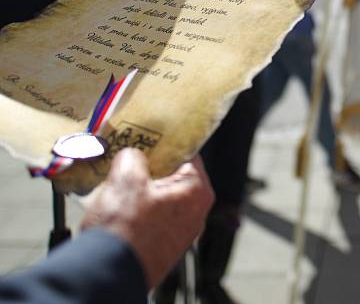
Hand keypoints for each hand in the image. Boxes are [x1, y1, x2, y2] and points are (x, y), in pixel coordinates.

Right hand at [80, 148, 213, 288]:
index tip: (148, 137)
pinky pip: (154, 219)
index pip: (187, 153)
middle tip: (128, 159)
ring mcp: (182, 233)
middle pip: (174, 176)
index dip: (165, 143)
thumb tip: (133, 155)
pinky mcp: (165, 247)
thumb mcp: (125, 179)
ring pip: (162, 199)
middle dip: (151, 168)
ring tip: (118, 183)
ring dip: (141, 190)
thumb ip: (133, 157)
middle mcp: (197, 213)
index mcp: (198, 191)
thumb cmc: (123, 229)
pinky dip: (138, 211)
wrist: (108, 275)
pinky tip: (117, 209)